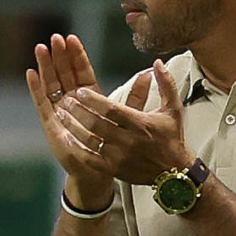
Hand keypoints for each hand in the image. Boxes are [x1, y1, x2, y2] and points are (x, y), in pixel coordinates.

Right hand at [26, 34, 129, 190]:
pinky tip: (31, 73)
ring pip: (51, 84)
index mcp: (91, 97)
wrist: (101, 170)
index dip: (77, 56)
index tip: (72, 38)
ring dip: (46, 67)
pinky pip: (42, 103)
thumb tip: (149, 74)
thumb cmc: (115, 143)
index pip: (82, 72)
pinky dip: (36, 88)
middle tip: (55, 37)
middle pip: (64, 74)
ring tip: (41, 48)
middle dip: (60, 56)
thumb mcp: (130, 116)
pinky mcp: (51, 124)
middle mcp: (73, 102)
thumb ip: (137, 95)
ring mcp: (60, 112)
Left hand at [54, 59, 194, 185]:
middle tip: (66, 100)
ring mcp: (119, 156)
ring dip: (73, 126)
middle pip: (96, 123)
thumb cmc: (172, 137)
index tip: (81, 91)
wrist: (174, 172)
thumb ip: (166, 84)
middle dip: (78, 110)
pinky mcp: (113, 169)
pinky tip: (67, 137)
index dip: (94, 100)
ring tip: (61, 114)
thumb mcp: (173, 108)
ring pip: (89, 139)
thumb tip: (157, 63)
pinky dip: (76, 147)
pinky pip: (89, 158)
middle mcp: (128, 140)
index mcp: (141, 124)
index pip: (112, 109)